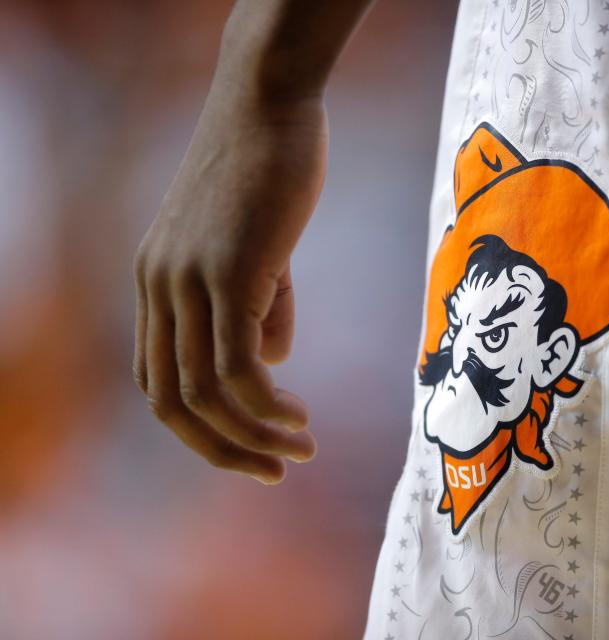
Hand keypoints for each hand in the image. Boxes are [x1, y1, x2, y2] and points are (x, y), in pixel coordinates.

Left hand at [133, 94, 326, 483]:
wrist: (270, 102)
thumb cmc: (270, 167)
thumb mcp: (260, 247)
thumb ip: (262, 304)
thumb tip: (274, 360)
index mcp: (157, 283)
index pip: (158, 379)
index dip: (202, 427)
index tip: (257, 444)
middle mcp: (158, 288)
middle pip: (168, 402)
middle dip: (220, 450)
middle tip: (274, 470)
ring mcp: (186, 280)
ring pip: (203, 392)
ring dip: (252, 435)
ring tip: (300, 447)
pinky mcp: (227, 272)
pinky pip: (237, 366)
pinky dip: (265, 405)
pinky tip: (298, 413)